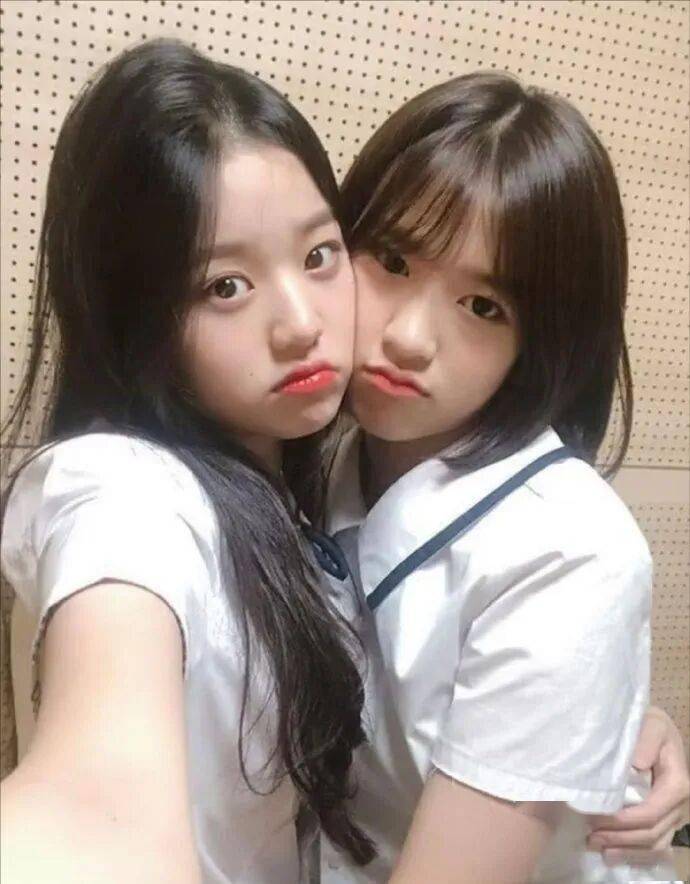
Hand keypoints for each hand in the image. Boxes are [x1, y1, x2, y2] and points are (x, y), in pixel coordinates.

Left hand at [587, 706, 688, 863]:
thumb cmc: (648, 723)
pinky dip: (634, 854)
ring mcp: (672, 814)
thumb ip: (646, 739)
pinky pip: (655, 845)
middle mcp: (678, 803)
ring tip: (597, 847)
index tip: (598, 819)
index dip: (625, 821)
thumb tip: (637, 764)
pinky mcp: (663, 819)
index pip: (652, 811)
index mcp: (676, 782)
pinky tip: (612, 855)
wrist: (652, 726)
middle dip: (621, 838)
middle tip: (591, 837)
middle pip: (652, 832)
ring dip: (625, 850)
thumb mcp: (650, 722)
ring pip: (654, 844)